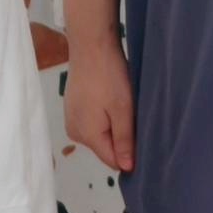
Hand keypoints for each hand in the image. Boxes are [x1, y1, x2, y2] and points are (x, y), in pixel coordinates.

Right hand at [64, 36, 135, 172]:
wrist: (91, 44)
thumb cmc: (109, 76)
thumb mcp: (123, 110)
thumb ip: (124, 141)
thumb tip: (126, 168)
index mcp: (87, 135)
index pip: (112, 160)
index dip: (129, 154)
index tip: (141, 136)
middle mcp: (74, 131)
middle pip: (105, 147)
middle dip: (120, 137)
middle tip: (130, 113)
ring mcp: (71, 118)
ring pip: (99, 134)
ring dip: (112, 125)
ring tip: (119, 103)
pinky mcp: (71, 107)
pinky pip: (92, 121)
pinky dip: (102, 115)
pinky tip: (108, 97)